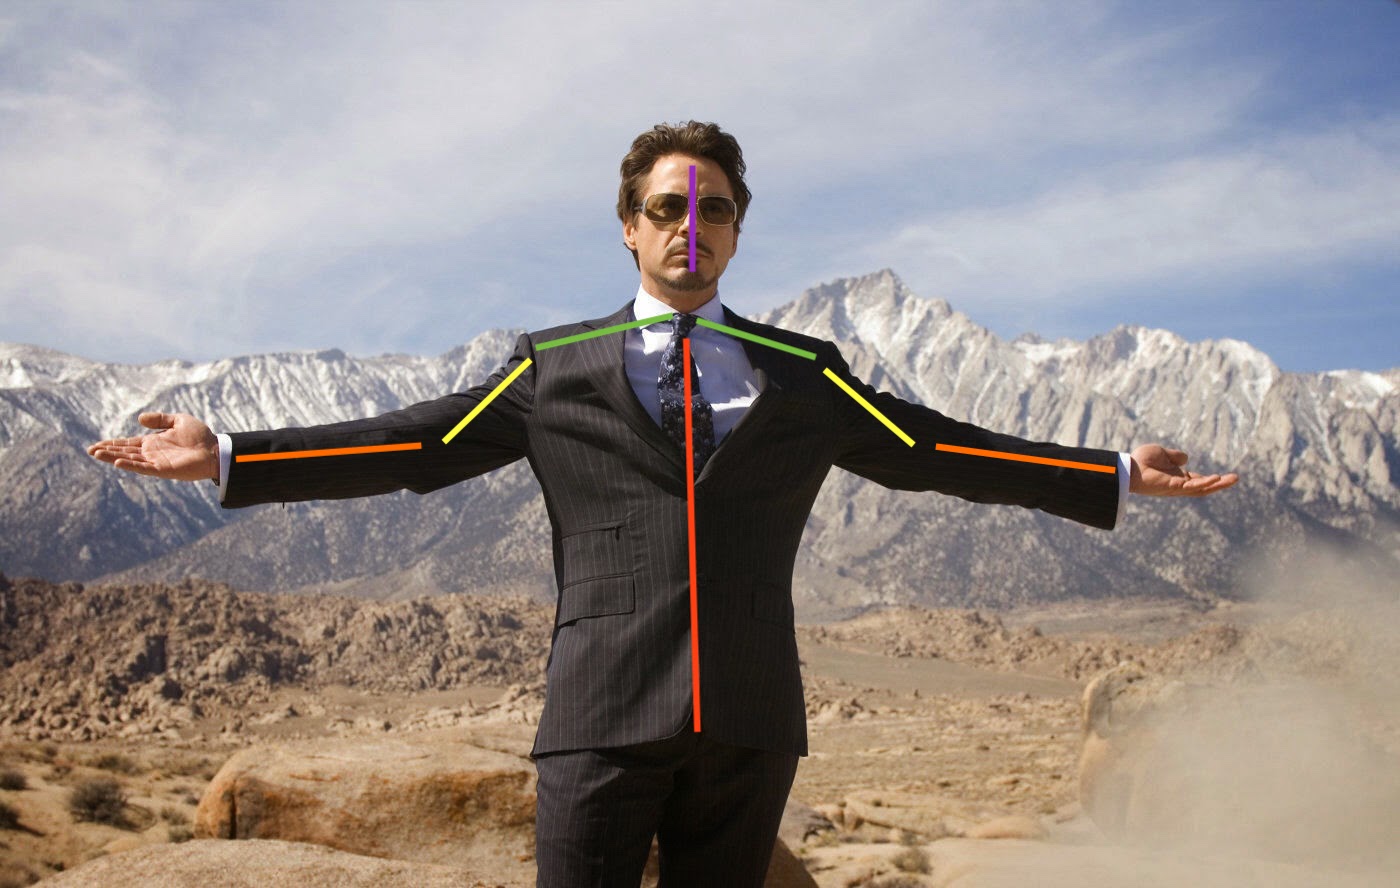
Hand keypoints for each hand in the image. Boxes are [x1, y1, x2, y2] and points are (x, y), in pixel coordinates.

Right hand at [88, 412, 218, 481]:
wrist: (215, 449)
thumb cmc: (200, 436)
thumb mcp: (178, 421)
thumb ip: (159, 419)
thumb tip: (139, 418)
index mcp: (153, 442)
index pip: (128, 443)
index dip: (112, 443)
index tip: (97, 444)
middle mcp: (151, 453)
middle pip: (124, 452)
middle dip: (107, 451)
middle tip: (90, 450)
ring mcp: (156, 462)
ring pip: (130, 460)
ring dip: (113, 457)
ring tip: (97, 454)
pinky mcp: (164, 469)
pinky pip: (144, 468)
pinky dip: (131, 465)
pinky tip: (118, 462)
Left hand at [1129, 444, 1237, 496]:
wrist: (1129, 467)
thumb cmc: (1141, 461)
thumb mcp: (1162, 454)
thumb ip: (1175, 456)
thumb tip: (1185, 458)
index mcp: (1178, 477)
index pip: (1198, 480)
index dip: (1211, 479)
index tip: (1225, 476)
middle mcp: (1179, 485)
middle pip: (1204, 487)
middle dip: (1221, 484)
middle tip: (1236, 478)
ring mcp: (1177, 488)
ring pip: (1202, 489)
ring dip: (1218, 484)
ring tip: (1233, 479)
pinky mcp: (1173, 487)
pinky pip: (1191, 487)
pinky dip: (1204, 483)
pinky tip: (1216, 478)